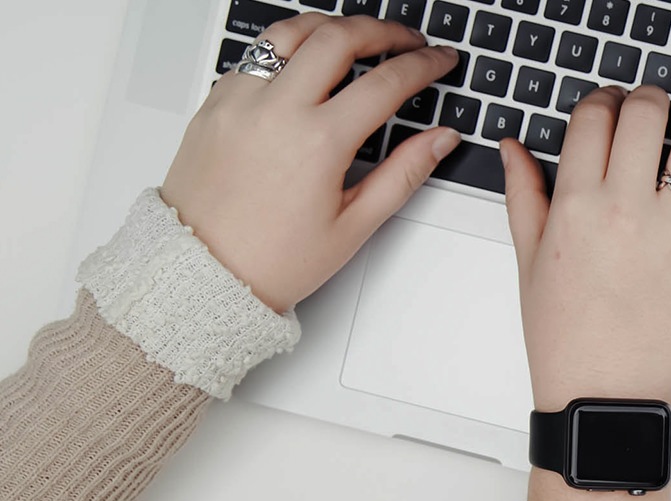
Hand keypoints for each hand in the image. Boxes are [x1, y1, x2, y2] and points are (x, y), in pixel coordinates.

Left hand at [160, 14, 461, 312]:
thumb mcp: (354, 225)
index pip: (386, 82)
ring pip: (291, 31)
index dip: (423, 64)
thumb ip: (404, 173)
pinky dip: (288, 48)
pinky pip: (256, 55)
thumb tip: (440, 140)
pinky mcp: (214, 103)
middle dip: (383, 31)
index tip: (439, 60)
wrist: (200, 274)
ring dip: (332, 26)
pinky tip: (306, 64)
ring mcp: (239, 101)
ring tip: (356, 36)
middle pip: (339, 37)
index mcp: (317, 142)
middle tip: (407, 40)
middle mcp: (275, 110)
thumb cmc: (271, 259)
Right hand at [501, 86, 670, 415]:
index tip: (611, 104)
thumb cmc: (567, 341)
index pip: (593, 118)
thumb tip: (514, 148)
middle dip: (649, 98)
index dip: (604, 99)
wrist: (606, 399)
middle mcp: (626, 211)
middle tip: (652, 104)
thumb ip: (524, 195)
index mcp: (576, 206)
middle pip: (645, 116)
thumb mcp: (529, 263)